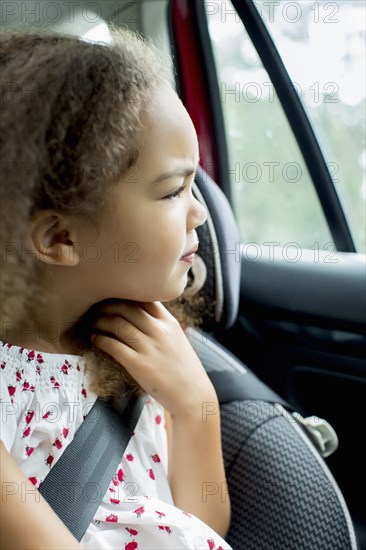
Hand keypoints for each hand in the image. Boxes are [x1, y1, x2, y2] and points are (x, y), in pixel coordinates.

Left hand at [91, 301, 216, 416]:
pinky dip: (100, 339)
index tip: (113, 297)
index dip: (125, 295)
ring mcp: (150, 348)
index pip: (144, 298)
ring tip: (93, 323)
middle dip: (108, 306)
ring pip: (118, 324)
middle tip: (96, 309)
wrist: (193, 397)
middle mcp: (160, 331)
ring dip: (100, 321)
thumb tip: (141, 315)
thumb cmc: (185, 370)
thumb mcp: (178, 340)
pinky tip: (95, 339)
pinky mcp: (139, 365)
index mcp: (170, 323)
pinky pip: (114, 346)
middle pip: (127, 308)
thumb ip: (162, 326)